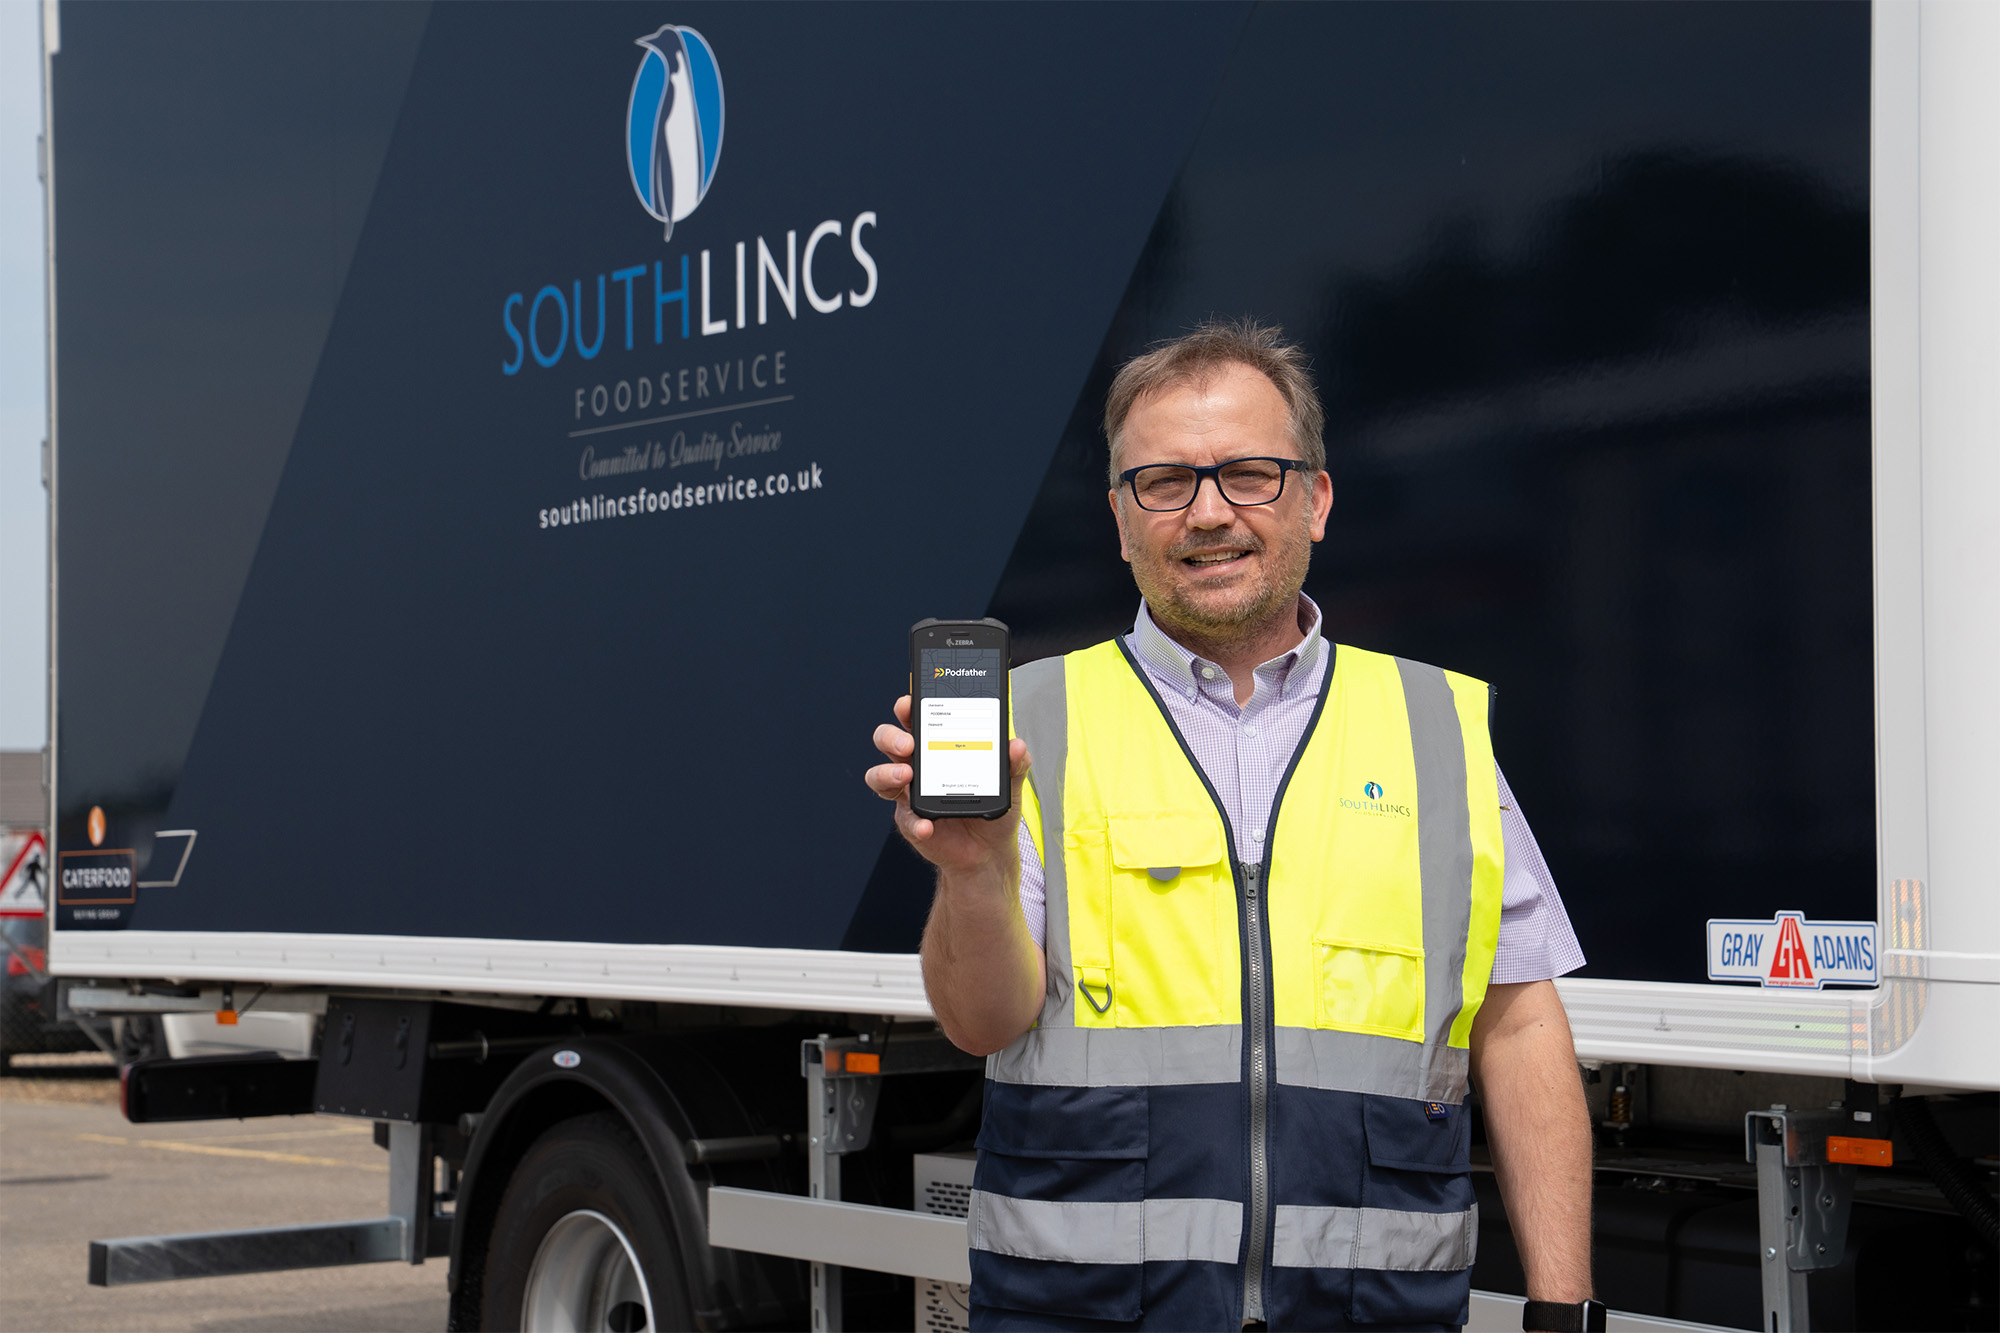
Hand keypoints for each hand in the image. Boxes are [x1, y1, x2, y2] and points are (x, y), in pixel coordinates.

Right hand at [864, 695, 1030, 877]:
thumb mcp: (1009, 782)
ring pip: (879, 776)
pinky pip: (905, 819)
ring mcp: (909, 794)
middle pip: (888, 741)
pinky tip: (927, 825)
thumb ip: (1014, 763)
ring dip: (886, 773)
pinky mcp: (911, 822)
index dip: (907, 708)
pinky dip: (914, 822)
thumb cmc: (991, 805)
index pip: (916, 719)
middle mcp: (917, 765)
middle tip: (908, 743)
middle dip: (891, 737)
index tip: (910, 703)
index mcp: (936, 745)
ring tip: (906, 776)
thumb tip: (1016, 745)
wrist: (989, 849)